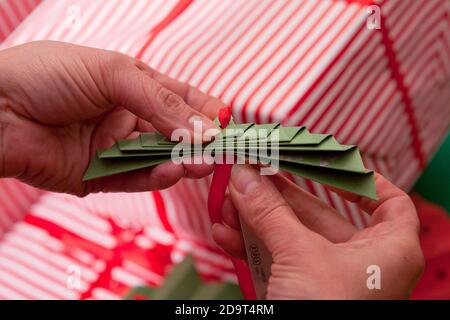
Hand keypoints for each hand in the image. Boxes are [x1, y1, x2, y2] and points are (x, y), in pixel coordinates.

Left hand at [0, 41, 221, 194]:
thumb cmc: (46, 75)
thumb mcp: (111, 73)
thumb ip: (159, 99)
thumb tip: (200, 125)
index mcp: (130, 85)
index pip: (178, 97)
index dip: (203, 109)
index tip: (226, 120)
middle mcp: (125, 117)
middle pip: (172, 132)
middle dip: (198, 140)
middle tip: (220, 149)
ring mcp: (112, 148)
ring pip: (157, 158)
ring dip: (181, 161)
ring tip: (201, 163)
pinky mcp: (98, 176)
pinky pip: (134, 179)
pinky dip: (154, 178)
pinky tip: (171, 172)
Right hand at [212, 166, 423, 298]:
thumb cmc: (327, 313)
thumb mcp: (300, 256)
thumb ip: (271, 212)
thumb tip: (244, 175)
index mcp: (386, 250)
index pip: (389, 202)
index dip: (363, 179)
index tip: (328, 162)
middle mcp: (359, 261)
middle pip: (318, 212)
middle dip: (276, 195)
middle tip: (248, 174)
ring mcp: (325, 278)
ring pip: (288, 236)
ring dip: (254, 218)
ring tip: (227, 201)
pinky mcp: (297, 292)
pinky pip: (274, 259)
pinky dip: (248, 245)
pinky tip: (223, 230)